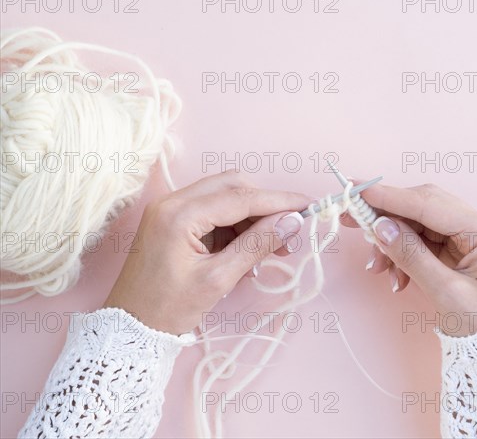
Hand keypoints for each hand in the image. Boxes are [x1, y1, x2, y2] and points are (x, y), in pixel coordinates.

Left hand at [103, 170, 310, 334]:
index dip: (279, 201)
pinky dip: (235, 230)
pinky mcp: (172, 222)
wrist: (129, 329)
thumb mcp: (218, 280)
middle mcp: (172, 202)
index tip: (308, 206)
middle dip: (264, 206)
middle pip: (232, 186)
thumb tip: (292, 222)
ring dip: (251, 219)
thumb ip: (257, 246)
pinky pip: (213, 214)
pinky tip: (247, 257)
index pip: (241, 197)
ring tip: (271, 251)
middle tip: (289, 233)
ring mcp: (170, 210)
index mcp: (179, 214)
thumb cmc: (168, 310)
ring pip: (224, 199)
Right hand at [342, 183, 476, 336]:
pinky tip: (396, 277)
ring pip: (419, 225)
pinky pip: (423, 242)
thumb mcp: (444, 292)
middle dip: (387, 217)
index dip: (389, 196)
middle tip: (352, 220)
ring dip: (393, 242)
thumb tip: (380, 226)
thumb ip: (410, 255)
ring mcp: (470, 238)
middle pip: (422, 207)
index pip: (428, 204)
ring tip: (378, 269)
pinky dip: (404, 255)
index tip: (357, 189)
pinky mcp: (460, 251)